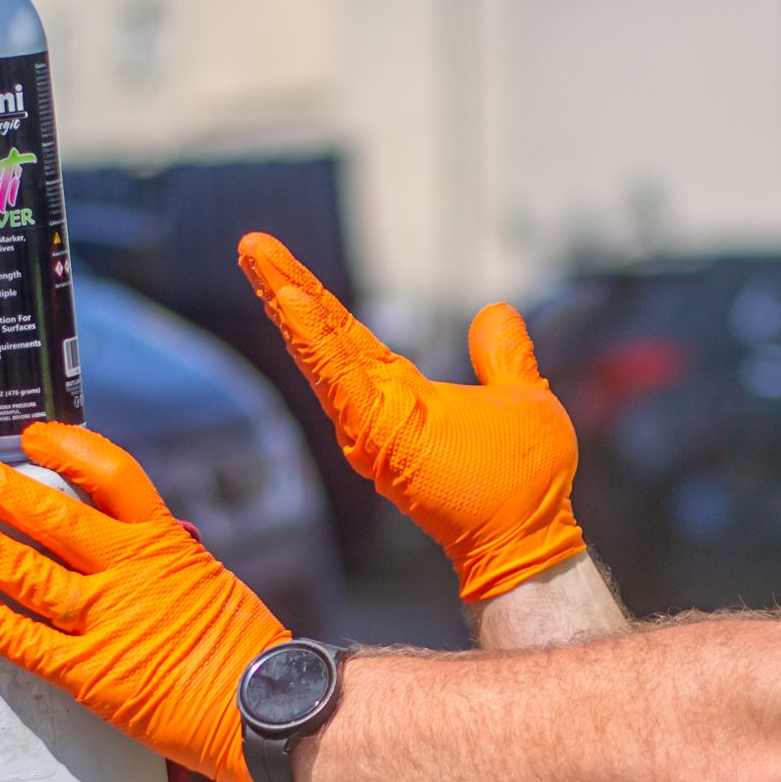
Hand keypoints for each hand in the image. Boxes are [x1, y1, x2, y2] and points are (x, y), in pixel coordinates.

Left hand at [0, 422, 286, 781]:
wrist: (268, 708)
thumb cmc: (244, 650)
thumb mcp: (206, 579)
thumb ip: (156, 559)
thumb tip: (113, 542)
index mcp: (164, 543)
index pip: (111, 475)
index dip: (66, 449)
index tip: (32, 437)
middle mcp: (130, 574)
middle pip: (51, 516)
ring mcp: (106, 622)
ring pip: (26, 572)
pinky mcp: (90, 674)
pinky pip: (25, 641)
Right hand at [237, 231, 586, 602]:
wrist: (530, 538)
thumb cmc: (526, 485)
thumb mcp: (520, 397)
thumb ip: (502, 357)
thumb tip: (496, 312)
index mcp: (402, 393)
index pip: (347, 334)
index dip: (315, 296)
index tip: (277, 259)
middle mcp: (377, 407)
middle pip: (322, 335)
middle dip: (283, 285)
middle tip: (250, 243)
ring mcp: (374, 425)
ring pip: (320, 353)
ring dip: (288, 303)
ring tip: (256, 256)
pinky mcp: (379, 439)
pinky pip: (339, 381)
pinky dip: (314, 341)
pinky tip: (288, 302)